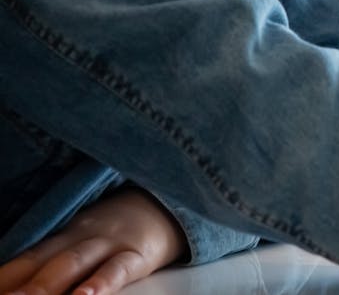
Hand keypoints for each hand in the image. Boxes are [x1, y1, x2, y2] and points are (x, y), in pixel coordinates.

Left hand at [0, 186, 184, 294]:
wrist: (170, 204)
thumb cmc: (118, 231)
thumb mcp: (81, 239)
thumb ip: (51, 262)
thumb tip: (18, 282)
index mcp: (62, 238)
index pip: (24, 260)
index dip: (4, 277)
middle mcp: (80, 239)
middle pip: (40, 264)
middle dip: (15, 286)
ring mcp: (109, 244)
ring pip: (71, 265)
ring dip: (43, 286)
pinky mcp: (138, 254)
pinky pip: (117, 269)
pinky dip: (100, 283)